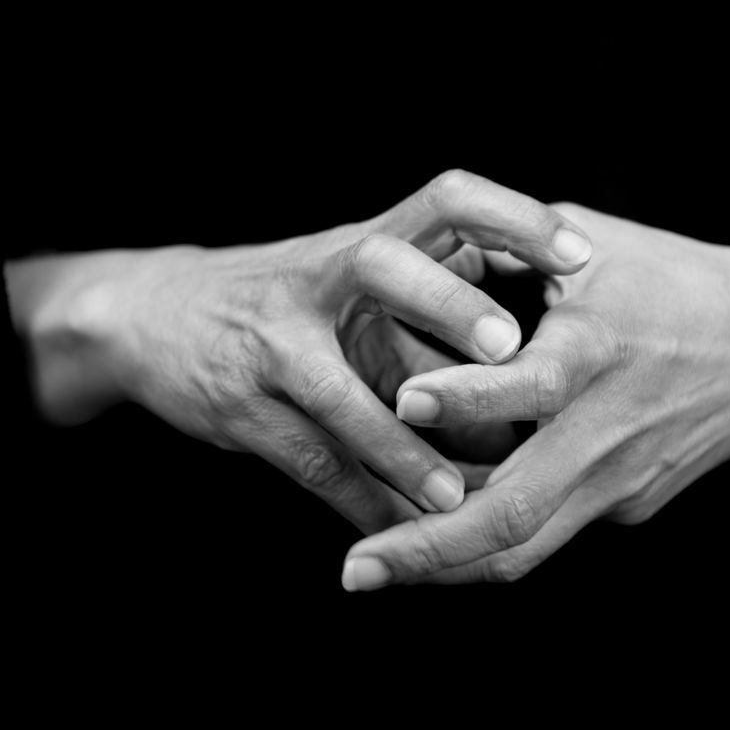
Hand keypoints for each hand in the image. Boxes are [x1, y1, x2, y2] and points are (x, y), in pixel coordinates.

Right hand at [4, 171, 592, 532]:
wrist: (150, 317)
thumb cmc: (285, 304)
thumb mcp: (350, 279)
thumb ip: (432, 295)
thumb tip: (539, 345)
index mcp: (358, 241)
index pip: (443, 198)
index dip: (511, 216)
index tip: (579, 255)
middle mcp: (314, 280)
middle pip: (379, 265)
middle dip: (444, 303)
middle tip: (507, 347)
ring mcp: (271, 344)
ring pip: (339, 393)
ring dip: (402, 448)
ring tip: (459, 496)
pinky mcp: (239, 406)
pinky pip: (310, 460)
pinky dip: (361, 499)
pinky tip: (403, 531)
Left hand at [340, 204, 729, 586]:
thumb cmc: (674, 280)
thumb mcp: (594, 243)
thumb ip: (505, 250)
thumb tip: (416, 262)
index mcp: (600, 350)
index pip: (532, 384)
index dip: (467, 395)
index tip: (405, 401)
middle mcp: (607, 429)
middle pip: (517, 512)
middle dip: (428, 547)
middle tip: (354, 570)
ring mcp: (619, 480)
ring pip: (527, 547)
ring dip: (446, 566)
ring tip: (374, 571)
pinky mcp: (626, 505)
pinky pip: (546, 531)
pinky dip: (484, 541)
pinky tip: (429, 537)